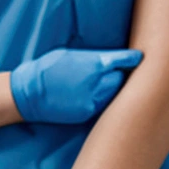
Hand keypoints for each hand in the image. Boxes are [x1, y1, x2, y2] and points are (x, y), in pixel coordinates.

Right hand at [11, 47, 142, 124]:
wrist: (28, 94)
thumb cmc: (46, 69)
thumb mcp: (69, 55)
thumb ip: (93, 58)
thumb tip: (109, 59)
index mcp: (93, 64)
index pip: (123, 61)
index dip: (133, 59)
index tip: (140, 57)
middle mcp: (97, 83)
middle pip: (122, 78)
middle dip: (122, 74)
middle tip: (121, 71)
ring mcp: (93, 101)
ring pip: (115, 94)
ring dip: (114, 88)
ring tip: (110, 84)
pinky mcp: (87, 113)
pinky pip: (103, 105)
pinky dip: (103, 100)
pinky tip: (96, 95)